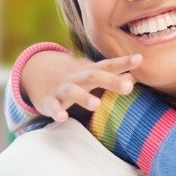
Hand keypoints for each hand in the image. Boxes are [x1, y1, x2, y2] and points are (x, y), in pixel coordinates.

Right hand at [21, 51, 141, 121]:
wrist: (36, 73)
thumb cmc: (74, 77)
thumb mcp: (92, 74)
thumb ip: (112, 76)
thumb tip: (134, 78)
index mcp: (90, 71)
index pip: (109, 65)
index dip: (124, 62)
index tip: (140, 58)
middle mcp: (77, 77)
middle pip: (94, 76)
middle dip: (111, 81)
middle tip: (129, 87)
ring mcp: (61, 88)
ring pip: (72, 91)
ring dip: (83, 97)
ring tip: (96, 104)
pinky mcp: (48, 100)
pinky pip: (52, 106)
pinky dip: (57, 111)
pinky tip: (63, 117)